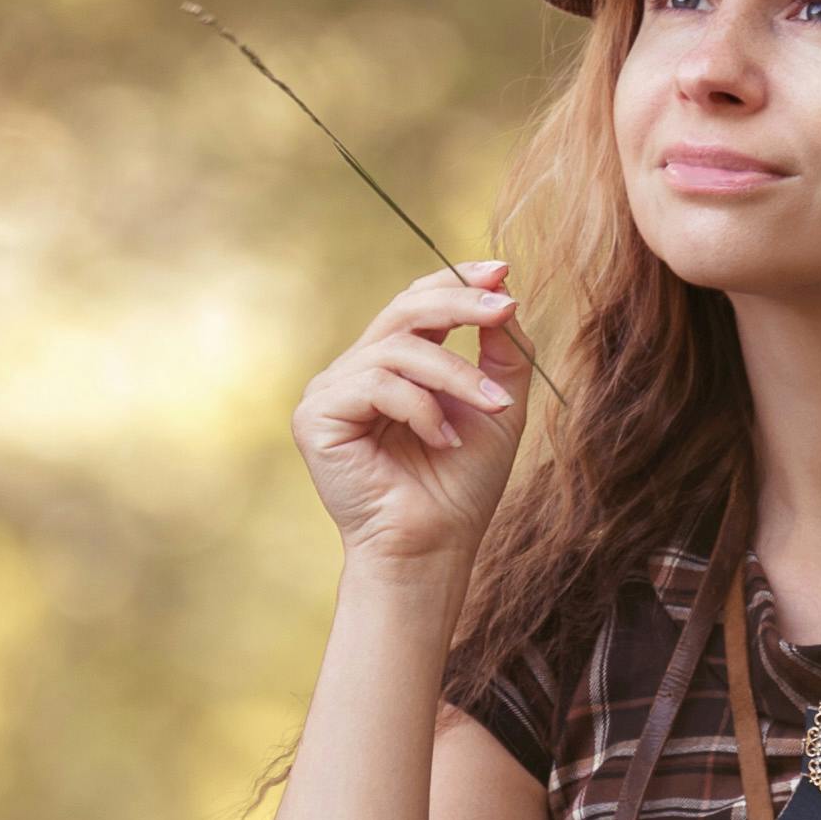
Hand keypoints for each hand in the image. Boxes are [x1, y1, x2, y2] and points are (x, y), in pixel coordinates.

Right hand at [294, 265, 528, 583]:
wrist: (433, 547)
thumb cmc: (462, 486)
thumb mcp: (498, 406)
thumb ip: (503, 353)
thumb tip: (506, 297)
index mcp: (393, 365)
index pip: (416, 303)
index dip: (456, 280)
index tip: (503, 272)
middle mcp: (356, 371)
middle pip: (404, 309)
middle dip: (460, 303)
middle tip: (503, 310)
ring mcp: (330, 391)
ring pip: (397, 348)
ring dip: (454, 373)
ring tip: (491, 408)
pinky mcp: (314, 416)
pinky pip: (375, 384)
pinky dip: (420, 408)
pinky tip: (441, 440)